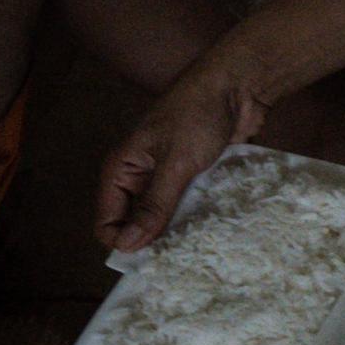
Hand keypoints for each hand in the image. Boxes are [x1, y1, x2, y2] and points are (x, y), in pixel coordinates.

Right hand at [97, 58, 265, 252]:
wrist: (238, 86)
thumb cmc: (198, 115)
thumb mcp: (175, 163)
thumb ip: (154, 205)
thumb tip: (127, 245)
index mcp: (122, 169)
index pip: (106, 221)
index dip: (123, 242)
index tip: (151, 258)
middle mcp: (139, 177)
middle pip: (136, 223)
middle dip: (152, 241)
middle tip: (178, 258)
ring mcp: (168, 178)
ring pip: (165, 218)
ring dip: (178, 232)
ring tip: (198, 249)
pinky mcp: (194, 177)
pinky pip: (190, 207)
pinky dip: (198, 218)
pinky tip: (214, 232)